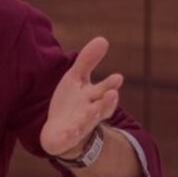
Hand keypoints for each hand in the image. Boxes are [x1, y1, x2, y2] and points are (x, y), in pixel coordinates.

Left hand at [40, 37, 122, 158]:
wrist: (60, 132)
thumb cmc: (71, 103)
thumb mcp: (76, 79)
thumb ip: (87, 62)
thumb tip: (103, 39)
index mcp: (94, 98)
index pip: (105, 90)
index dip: (110, 84)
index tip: (117, 77)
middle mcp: (90, 113)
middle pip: (102, 108)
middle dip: (107, 101)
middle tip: (113, 93)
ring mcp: (79, 126)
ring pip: (88, 122)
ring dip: (92, 115)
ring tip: (94, 109)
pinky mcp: (66, 137)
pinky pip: (69, 137)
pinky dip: (71, 134)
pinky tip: (71, 130)